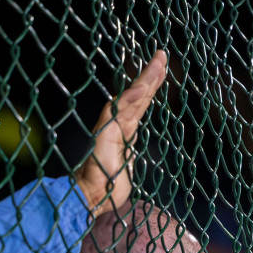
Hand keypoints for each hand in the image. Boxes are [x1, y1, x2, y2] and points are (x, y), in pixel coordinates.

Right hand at [74, 50, 167, 213]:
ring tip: (158, 63)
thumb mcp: (125, 165)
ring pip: (131, 99)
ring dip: (145, 80)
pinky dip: (131, 99)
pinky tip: (142, 87)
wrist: (90, 198)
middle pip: (138, 95)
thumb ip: (127, 152)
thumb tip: (131, 149)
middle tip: (162, 54)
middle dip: (151, 75)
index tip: (161, 68)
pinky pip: (120, 113)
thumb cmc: (107, 186)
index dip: (150, 86)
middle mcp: (118, 125)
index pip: (140, 103)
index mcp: (124, 131)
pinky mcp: (106, 133)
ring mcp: (111, 127)